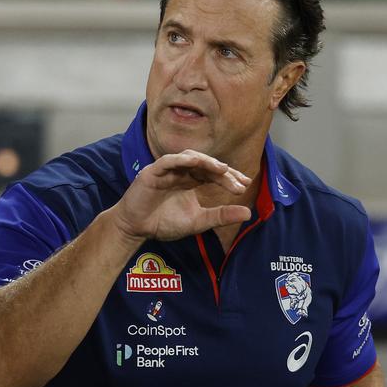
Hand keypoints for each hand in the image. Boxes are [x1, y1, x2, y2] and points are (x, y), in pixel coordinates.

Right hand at [110, 149, 251, 242]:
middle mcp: (181, 172)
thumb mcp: (198, 221)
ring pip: (189, 158)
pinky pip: (167, 161)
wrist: (137, 229)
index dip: (229, 178)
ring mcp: (166, 170)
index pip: (214, 174)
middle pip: (205, 165)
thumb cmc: (164, 223)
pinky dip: (181, 160)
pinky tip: (195, 162)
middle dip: (223, 172)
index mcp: (191, 181)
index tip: (245, 185)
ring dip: (206, 162)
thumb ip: (221, 216)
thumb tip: (248, 213)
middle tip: (238, 182)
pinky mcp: (152, 172)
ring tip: (222, 169)